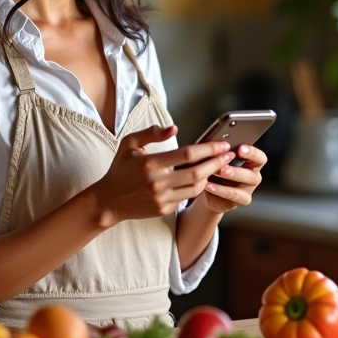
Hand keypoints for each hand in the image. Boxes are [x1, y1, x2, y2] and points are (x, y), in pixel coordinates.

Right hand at [87, 124, 234, 226]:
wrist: (108, 201)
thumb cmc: (120, 169)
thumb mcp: (129, 144)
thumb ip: (151, 133)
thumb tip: (174, 128)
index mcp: (151, 163)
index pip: (187, 154)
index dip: (208, 148)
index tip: (221, 144)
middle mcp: (158, 182)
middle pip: (197, 172)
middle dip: (217, 162)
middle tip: (229, 154)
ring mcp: (162, 198)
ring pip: (196, 186)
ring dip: (210, 175)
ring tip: (218, 165)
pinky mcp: (164, 209)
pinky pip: (187, 197)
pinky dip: (197, 186)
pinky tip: (203, 177)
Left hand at [199, 143, 267, 213]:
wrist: (210, 190)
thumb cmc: (217, 170)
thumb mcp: (220, 159)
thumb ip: (223, 152)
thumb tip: (218, 143)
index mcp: (252, 162)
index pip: (259, 157)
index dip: (252, 153)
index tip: (241, 148)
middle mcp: (253, 175)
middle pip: (252, 173)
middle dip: (236, 169)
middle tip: (223, 165)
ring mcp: (249, 189)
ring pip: (244, 184)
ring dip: (230, 177)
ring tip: (215, 172)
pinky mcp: (242, 199)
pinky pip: (233, 195)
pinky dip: (220, 190)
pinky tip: (209, 185)